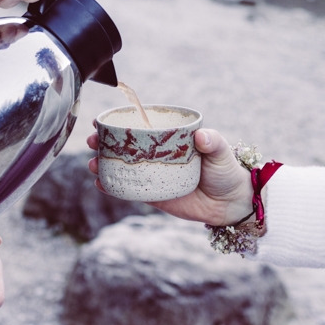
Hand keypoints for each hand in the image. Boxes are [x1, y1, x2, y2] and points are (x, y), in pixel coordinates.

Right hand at [86, 128, 252, 225]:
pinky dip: (113, 188)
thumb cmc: (226, 170)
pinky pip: (129, 191)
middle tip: (93, 142)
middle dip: (104, 143)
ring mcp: (154, 176)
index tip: (101, 122)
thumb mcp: (221, 151)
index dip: (120, 124)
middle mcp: (157, 156)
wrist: (231, 203)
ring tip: (93, 164)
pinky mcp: (154, 196)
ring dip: (104, 165)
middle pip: (126, 147)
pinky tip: (101, 184)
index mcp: (170, 139)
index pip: (141, 128)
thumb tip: (202, 137)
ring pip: (123, 169)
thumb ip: (213, 142)